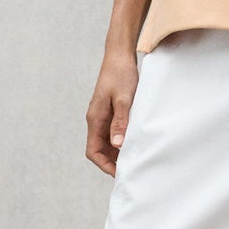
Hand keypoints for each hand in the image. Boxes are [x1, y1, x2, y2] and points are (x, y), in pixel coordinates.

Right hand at [86, 48, 139, 176]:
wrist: (119, 55)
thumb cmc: (121, 74)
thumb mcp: (123, 99)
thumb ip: (120, 122)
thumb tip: (118, 145)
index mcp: (95, 119)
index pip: (92, 151)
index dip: (104, 165)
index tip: (120, 173)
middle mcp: (96, 119)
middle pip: (99, 150)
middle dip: (112, 162)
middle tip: (132, 169)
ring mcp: (103, 115)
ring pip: (106, 142)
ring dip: (118, 152)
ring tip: (135, 158)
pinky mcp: (110, 111)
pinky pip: (113, 132)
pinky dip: (122, 140)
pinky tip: (135, 142)